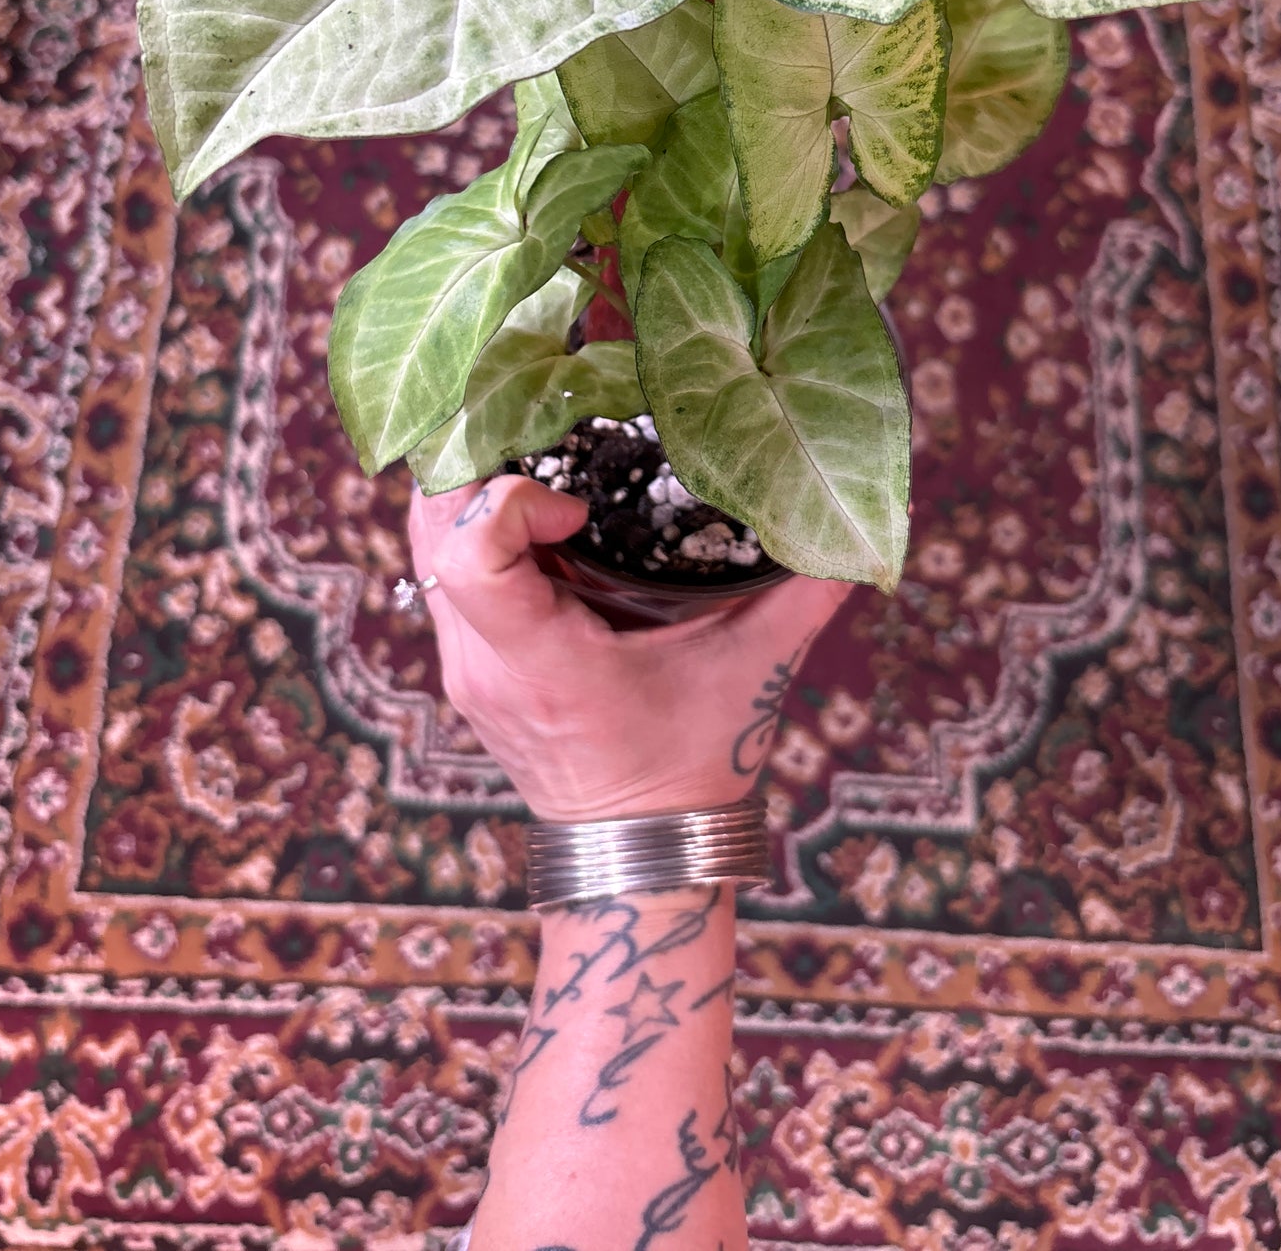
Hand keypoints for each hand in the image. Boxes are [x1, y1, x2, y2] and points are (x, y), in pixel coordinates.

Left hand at [408, 475, 849, 822]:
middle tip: (538, 426)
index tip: (576, 505)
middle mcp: (485, 665)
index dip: (509, 506)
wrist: (638, 853)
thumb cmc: (696, 766)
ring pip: (423, 546)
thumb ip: (802, 595)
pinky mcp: (464, 664)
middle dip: (476, 465)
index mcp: (547, 666)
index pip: (473, 562)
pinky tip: (522, 500)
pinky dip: (467, 524)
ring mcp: (464, 666)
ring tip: (529, 449)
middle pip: (432, 532)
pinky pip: (437, 571)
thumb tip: (857, 527)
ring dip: (465, 489)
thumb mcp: (753, 675)